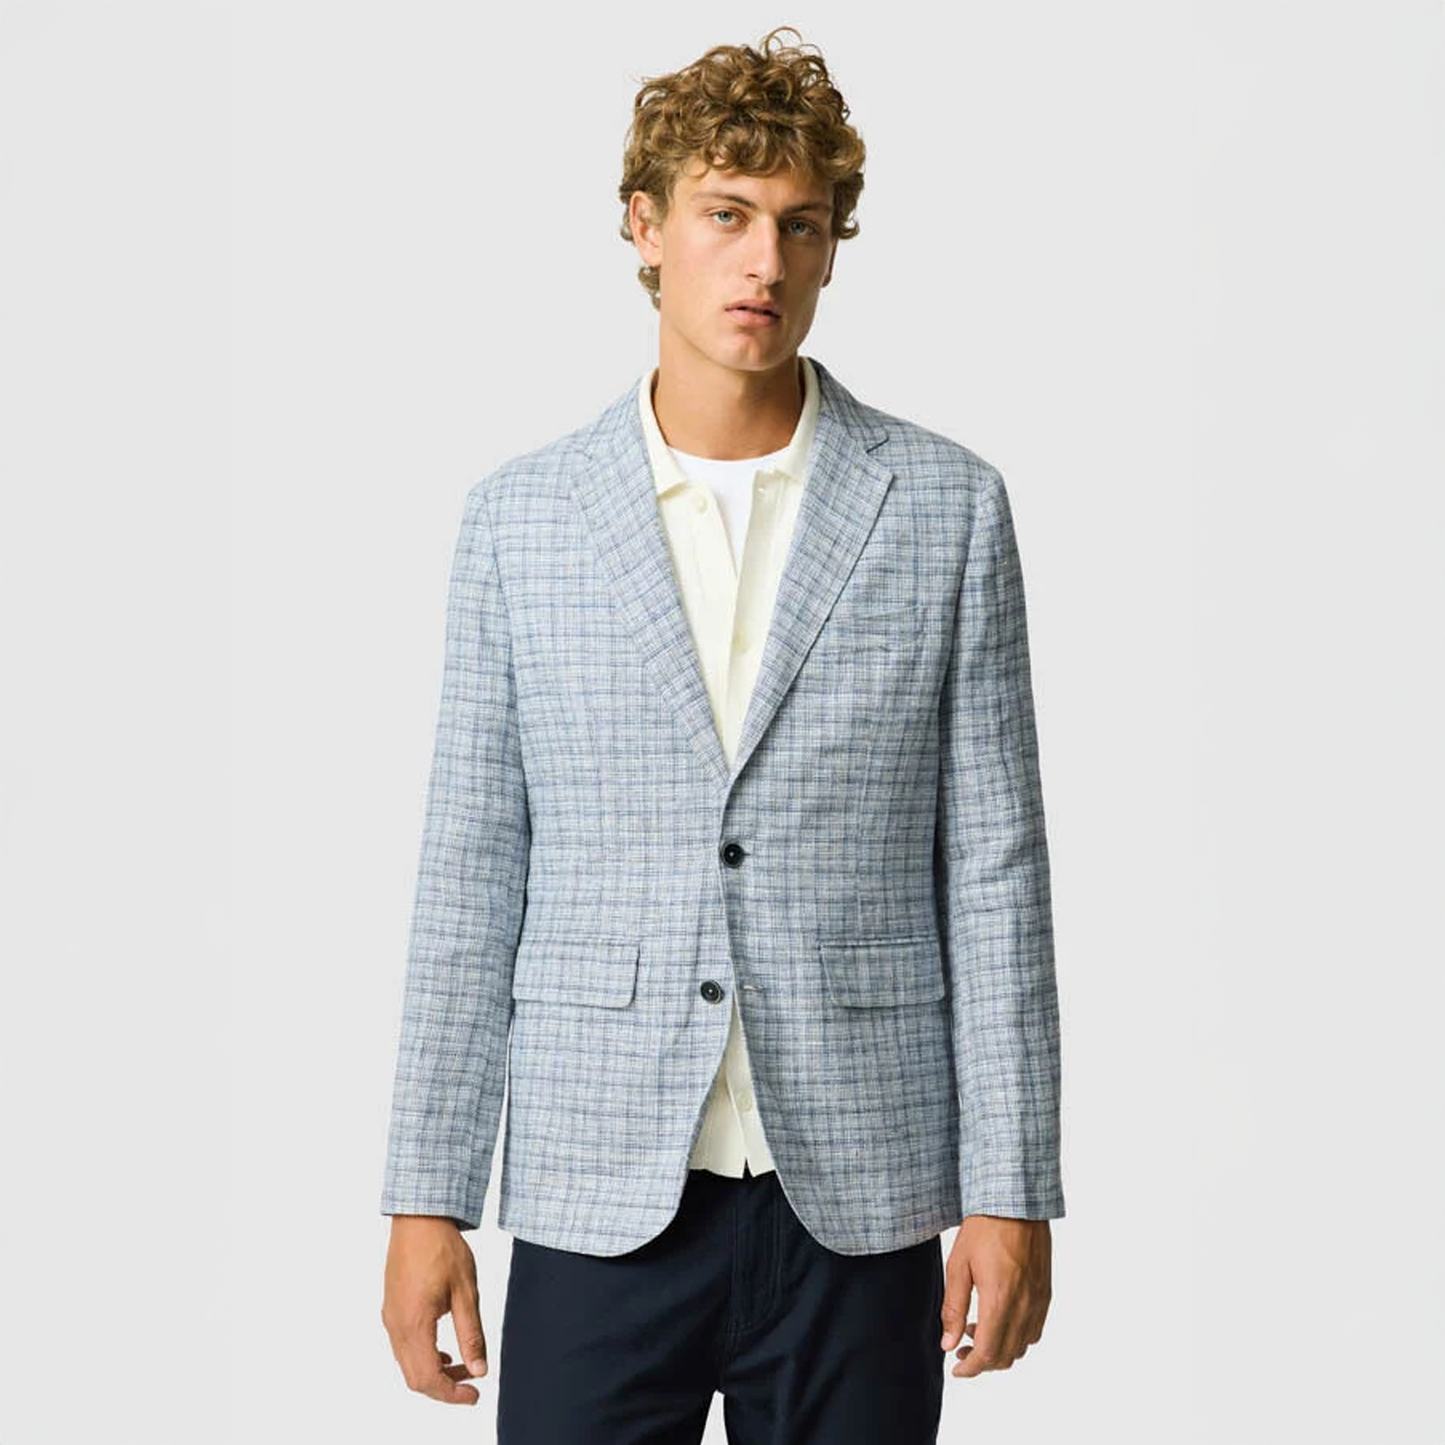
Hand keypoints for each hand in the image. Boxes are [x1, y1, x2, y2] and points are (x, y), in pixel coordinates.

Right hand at [381, 1215, 489, 1404]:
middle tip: (472, 1385)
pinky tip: (444, 1350)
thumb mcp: (466, 1292)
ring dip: (435, 1372)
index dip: (452, 1394)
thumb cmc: (442, 1249)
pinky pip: (403, 1347)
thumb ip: (471, 1334)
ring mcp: (390, 1317)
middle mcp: (396, 1326)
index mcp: (414, 1324)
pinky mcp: (392, 1308)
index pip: (428, 1378)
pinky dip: (424, 1357)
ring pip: (408, 1364)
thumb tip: (480, 1369)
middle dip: (444, 1387)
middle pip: (415, 1378)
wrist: (418, 1218)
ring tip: (464, 1364)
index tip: (474, 1395)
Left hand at [939, 1215, 1051, 1376]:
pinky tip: (999, 1319)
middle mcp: (1024, 1306)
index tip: (956, 1369)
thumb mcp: (958, 1265)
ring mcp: (1039, 1301)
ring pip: (1022, 1346)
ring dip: (999, 1349)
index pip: (987, 1353)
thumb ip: (953, 1308)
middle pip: (1006, 1356)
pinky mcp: (1045, 1293)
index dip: (970, 1368)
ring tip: (976, 1330)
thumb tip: (947, 1343)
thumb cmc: (984, 1228)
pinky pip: (1034, 1330)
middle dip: (982, 1361)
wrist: (1015, 1203)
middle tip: (960, 1349)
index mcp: (1000, 1300)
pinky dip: (1016, 1337)